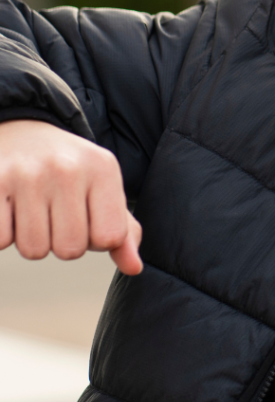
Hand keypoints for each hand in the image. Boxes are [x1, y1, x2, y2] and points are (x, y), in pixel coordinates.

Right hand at [0, 119, 141, 274]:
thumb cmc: (69, 171)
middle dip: (61, 242)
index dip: (95, 238)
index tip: (86, 217)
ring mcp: (28, 174)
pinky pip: (1, 241)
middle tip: (54, 214)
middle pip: (70, 249)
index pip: (110, 238)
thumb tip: (134, 268)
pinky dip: (4, 234)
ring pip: (34, 250)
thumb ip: (123, 230)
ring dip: (32, 240)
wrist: (22, 133)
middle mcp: (68, 168)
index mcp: (103, 168)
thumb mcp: (102, 188)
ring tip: (33, 209)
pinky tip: (10, 208)